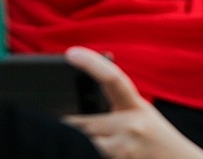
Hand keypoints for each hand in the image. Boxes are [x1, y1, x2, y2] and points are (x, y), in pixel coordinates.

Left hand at [64, 46, 202, 158]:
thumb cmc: (155, 137)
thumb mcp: (140, 112)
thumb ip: (117, 99)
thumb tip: (88, 71)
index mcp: (136, 106)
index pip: (113, 78)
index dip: (91, 63)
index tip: (71, 53)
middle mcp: (132, 126)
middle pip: (83, 121)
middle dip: (65, 122)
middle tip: (47, 118)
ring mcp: (125, 149)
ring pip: (82, 142)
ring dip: (70, 141)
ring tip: (57, 137)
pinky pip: (89, 154)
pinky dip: (80, 151)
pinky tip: (75, 148)